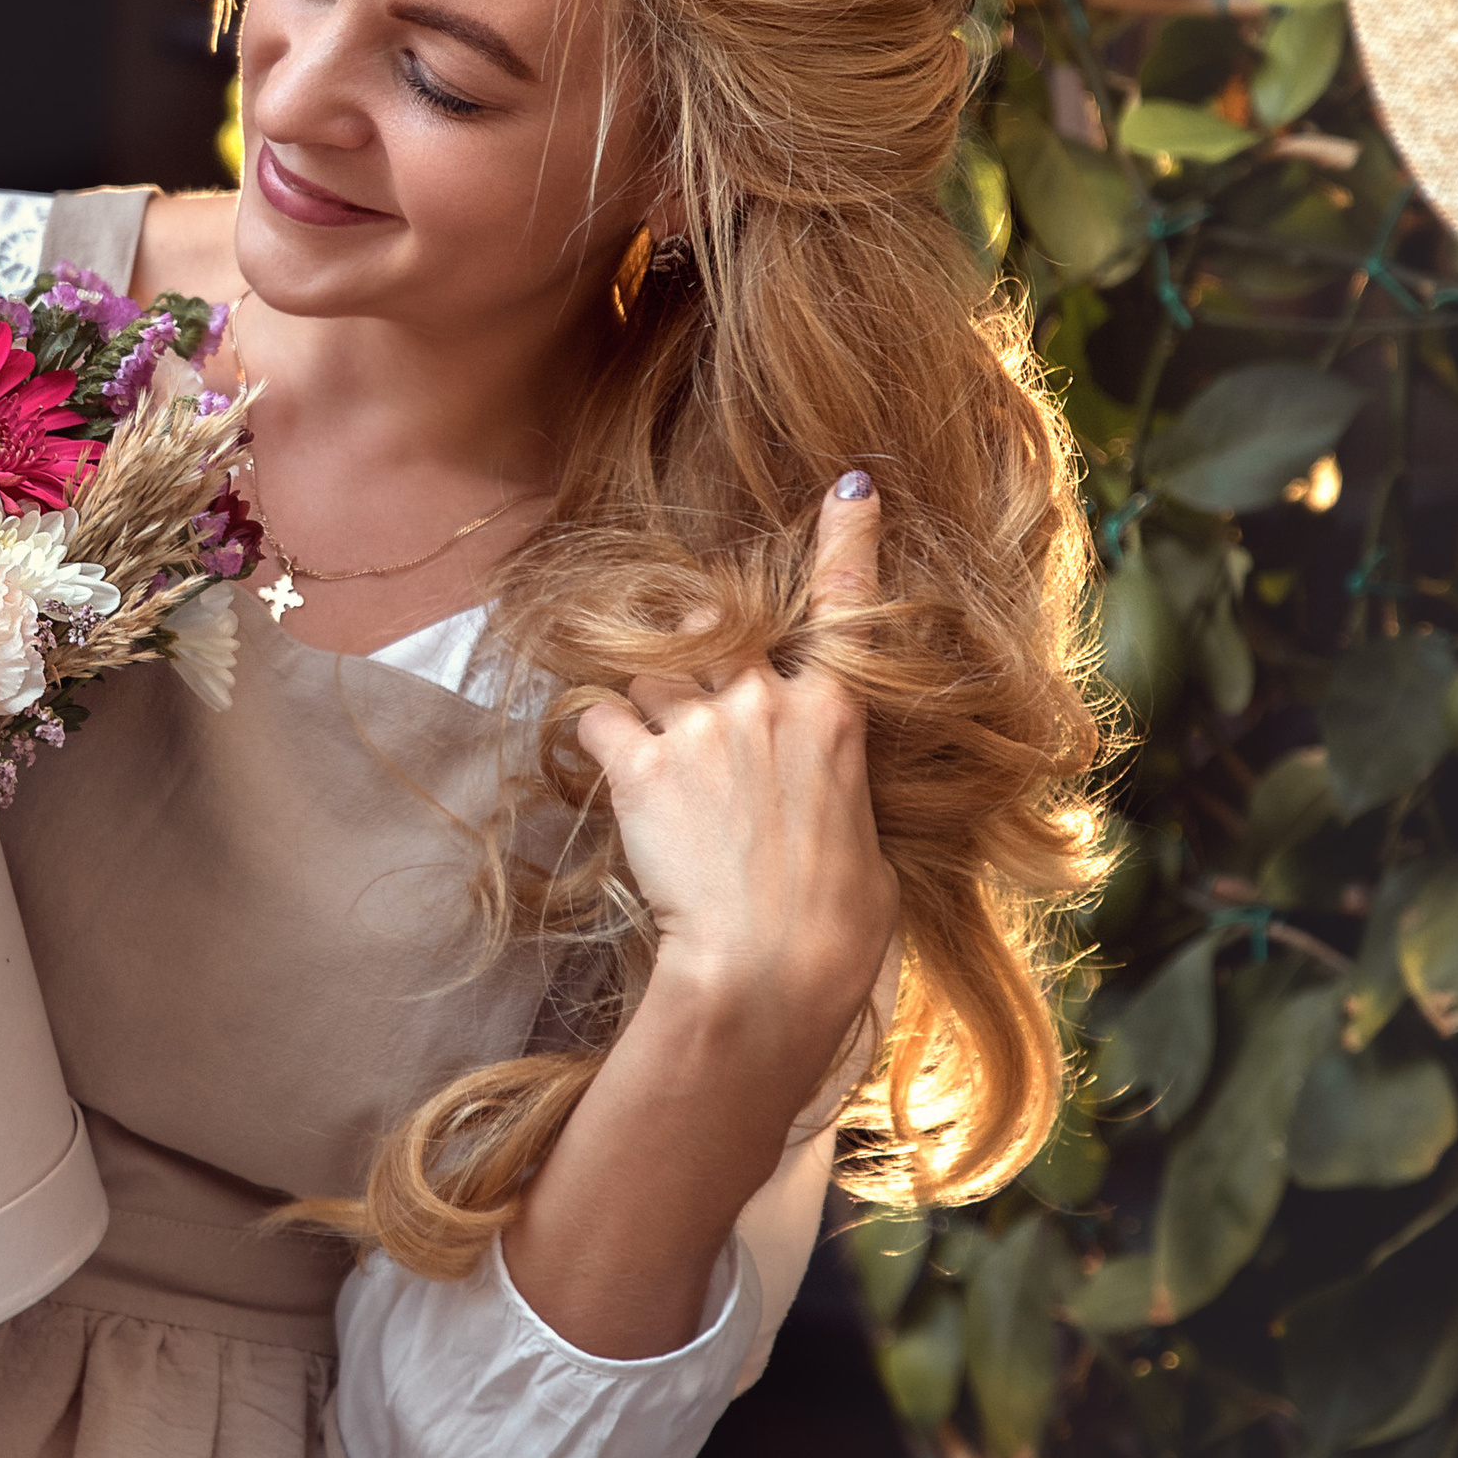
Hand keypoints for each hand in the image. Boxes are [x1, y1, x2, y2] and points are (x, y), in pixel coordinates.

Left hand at [576, 472, 898, 1112]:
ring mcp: (700, 729)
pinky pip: (597, 718)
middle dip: (692, 646)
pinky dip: (592, 733)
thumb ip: (833, 783)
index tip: (848, 487)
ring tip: (649, 756)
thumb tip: (821, 787)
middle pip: (713, 629)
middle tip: (685, 694)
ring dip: (643, 702)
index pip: (844, 602)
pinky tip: (596, 762)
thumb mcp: (865, 839)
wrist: (769, 971)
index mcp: (834, 713)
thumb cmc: (835, 926)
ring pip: (650, 672)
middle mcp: (765, 702)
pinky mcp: (641, 767)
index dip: (845, 538)